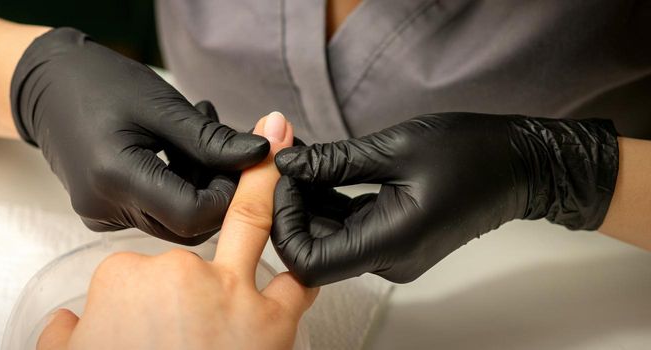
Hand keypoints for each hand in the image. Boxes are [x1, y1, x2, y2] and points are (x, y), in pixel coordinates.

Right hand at [10, 28, 269, 243]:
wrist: (46, 86)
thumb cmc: (99, 83)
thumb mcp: (162, 105)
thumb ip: (212, 139)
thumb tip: (261, 156)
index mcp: (115, 178)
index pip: (193, 216)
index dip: (228, 196)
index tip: (242, 162)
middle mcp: (104, 207)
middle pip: (186, 225)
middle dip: (216, 189)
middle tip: (223, 142)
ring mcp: (100, 215)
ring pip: (173, 220)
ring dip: (197, 184)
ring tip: (196, 134)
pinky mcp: (102, 212)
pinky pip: (153, 213)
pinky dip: (175, 186)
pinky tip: (174, 150)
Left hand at [272, 113, 618, 285]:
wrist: (521, 166)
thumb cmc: (473, 155)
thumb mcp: (395, 148)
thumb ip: (334, 160)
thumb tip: (288, 163)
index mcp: (389, 243)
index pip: (308, 262)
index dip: (284, 224)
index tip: (284, 181)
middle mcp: (388, 259)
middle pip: (315, 251)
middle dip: (292, 206)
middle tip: (289, 162)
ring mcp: (392, 253)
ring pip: (329, 238)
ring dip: (309, 202)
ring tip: (305, 158)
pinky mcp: (395, 240)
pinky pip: (349, 228)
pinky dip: (330, 202)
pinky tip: (324, 168)